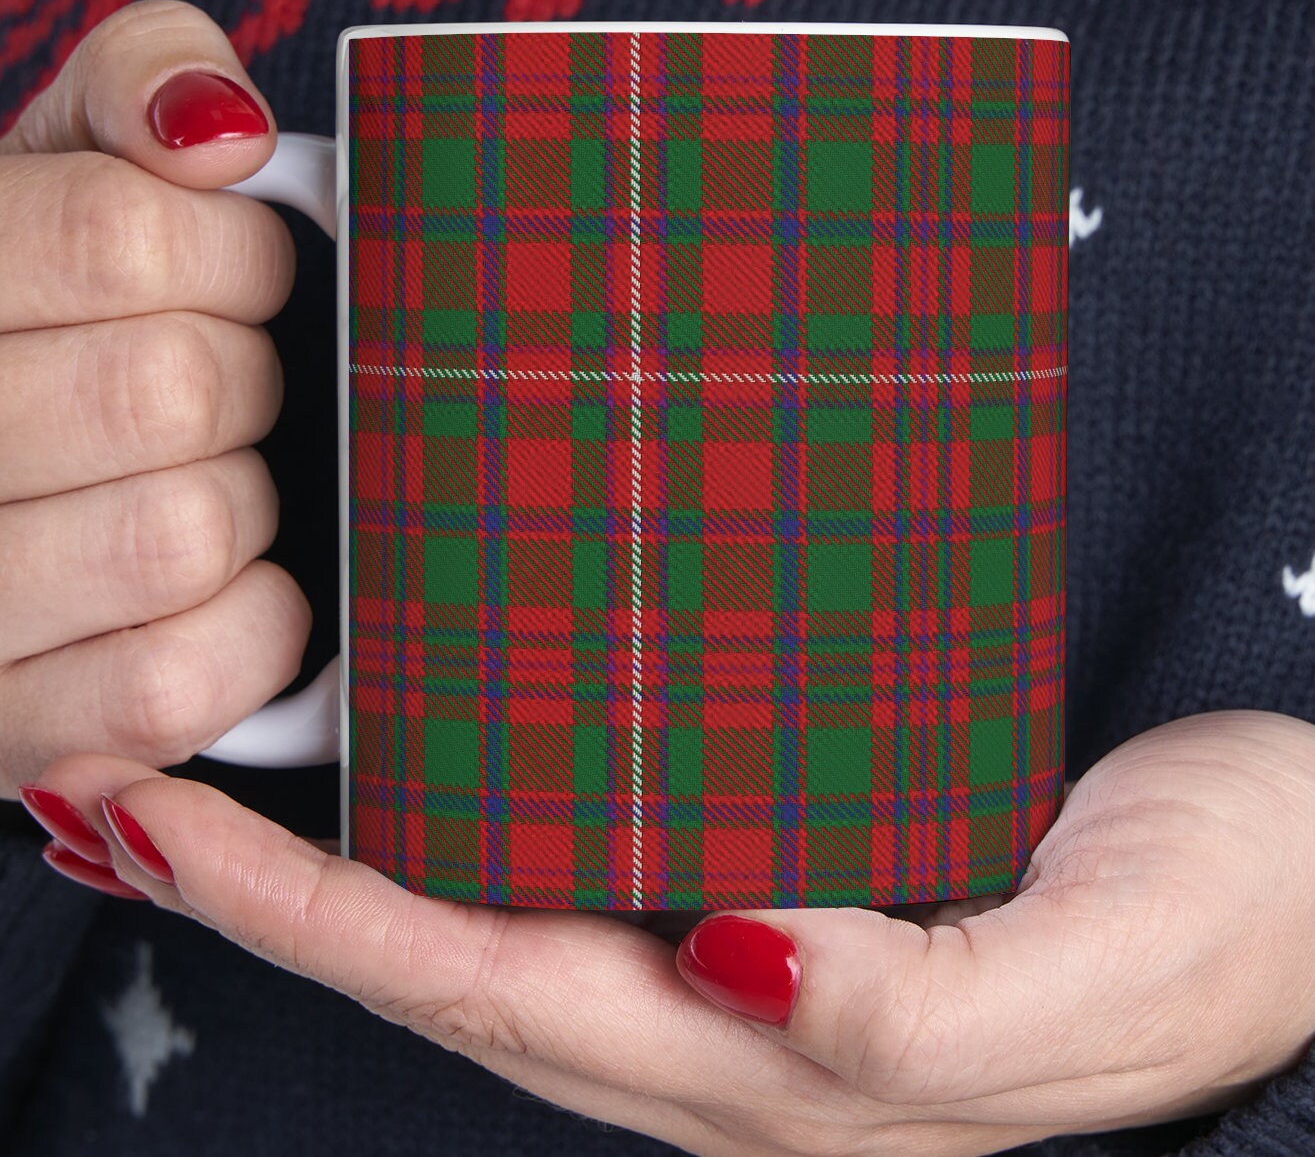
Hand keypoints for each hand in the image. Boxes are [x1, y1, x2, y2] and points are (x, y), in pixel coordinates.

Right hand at [0, 0, 309, 801]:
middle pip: (170, 389)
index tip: (242, 278)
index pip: (122, 239)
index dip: (235, 257)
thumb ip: (136, 87)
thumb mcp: (67, 162)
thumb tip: (222, 129)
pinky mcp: (13, 727)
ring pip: (183, 532)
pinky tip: (228, 583)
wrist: (12, 487)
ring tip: (205, 482)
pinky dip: (251, 627)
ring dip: (242, 502)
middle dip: (242, 379)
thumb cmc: (55, 314)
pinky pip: (184, 678)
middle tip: (223, 388)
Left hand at [32, 709, 1314, 1154]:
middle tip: (110, 771)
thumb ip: (915, 1015)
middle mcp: (730, 1017)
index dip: (304, 914)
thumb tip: (742, 965)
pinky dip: (478, 806)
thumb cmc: (1224, 923)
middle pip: (448, 951)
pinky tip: (438, 750)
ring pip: (502, 904)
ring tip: (211, 762)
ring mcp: (752, 950)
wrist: (1307, 877)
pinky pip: (589, 848)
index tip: (148, 814)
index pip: (485, 983)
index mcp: (774, 1065)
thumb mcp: (1095, 978)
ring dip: (348, 851)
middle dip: (264, 882)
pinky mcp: (795, 865)